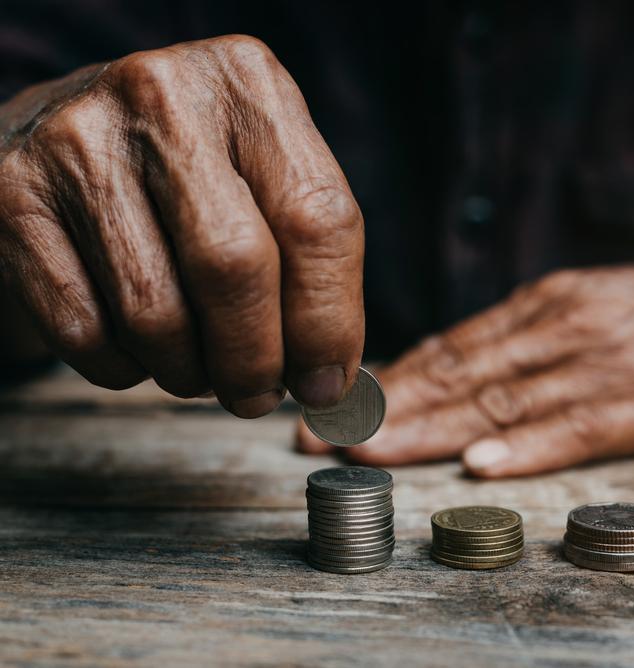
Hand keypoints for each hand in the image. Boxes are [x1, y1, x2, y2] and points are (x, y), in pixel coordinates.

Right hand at [0, 35, 363, 416]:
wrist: (58, 133)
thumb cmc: (187, 172)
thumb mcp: (262, 176)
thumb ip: (309, 259)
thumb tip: (330, 382)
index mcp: (249, 85)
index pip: (318, 218)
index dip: (330, 320)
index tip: (328, 382)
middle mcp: (164, 97)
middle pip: (235, 266)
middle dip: (256, 360)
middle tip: (258, 396)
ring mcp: (80, 142)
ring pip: (156, 313)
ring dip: (189, 372)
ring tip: (201, 370)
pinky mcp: (15, 197)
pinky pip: (85, 330)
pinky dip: (124, 368)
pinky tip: (138, 350)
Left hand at [298, 258, 633, 475]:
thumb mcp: (600, 305)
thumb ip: (535, 338)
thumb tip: (465, 369)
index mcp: (550, 306)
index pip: (454, 348)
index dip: (391, 382)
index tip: (338, 409)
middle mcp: (566, 328)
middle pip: (461, 375)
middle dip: (386, 411)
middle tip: (321, 440)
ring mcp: (607, 364)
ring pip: (503, 401)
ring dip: (431, 431)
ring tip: (371, 456)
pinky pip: (581, 427)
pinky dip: (529, 447)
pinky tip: (485, 466)